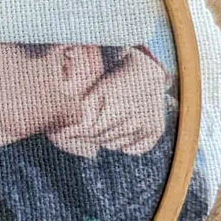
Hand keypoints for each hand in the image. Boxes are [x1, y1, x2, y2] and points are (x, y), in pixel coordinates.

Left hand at [50, 47, 167, 156]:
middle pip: (103, 139)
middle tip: (75, 135)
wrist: (145, 71)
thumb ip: (88, 108)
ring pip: (117, 145)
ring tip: (97, 131)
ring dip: (104, 141)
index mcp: (119, 108)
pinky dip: (124, 146)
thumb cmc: (116, 79)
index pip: (92, 131)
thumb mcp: (98, 88)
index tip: (63, 134)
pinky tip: (116, 135)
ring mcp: (148, 126)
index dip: (76, 134)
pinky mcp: (156, 130)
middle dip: (87, 138)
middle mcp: (135, 119)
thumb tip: (80, 128)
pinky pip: (135, 149)